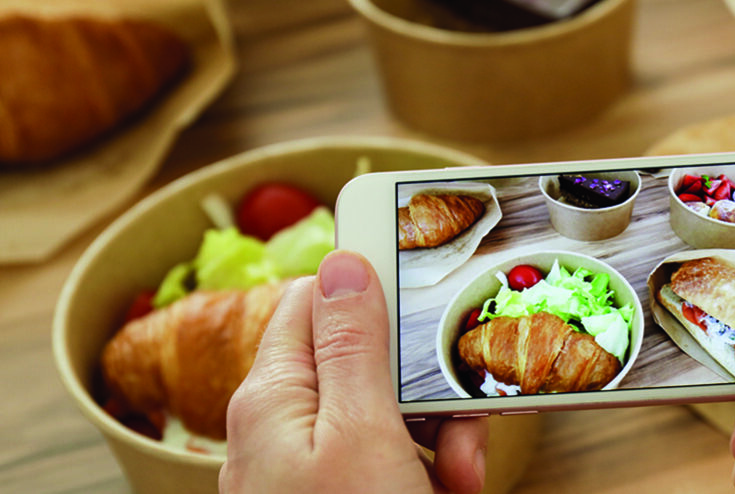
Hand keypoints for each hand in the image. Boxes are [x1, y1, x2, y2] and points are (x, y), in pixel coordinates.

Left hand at [220, 250, 487, 493]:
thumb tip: (342, 264)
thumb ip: (352, 347)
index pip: (315, 299)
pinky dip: (425, 470)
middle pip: (366, 363)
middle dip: (424, 388)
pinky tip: (443, 489)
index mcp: (274, 397)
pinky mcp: (335, 491)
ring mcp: (307, 465)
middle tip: (460, 422)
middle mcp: (282, 426)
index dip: (372, 287)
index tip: (428, 287)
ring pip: (387, 416)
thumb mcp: (363, 433)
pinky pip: (386, 460)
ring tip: (456, 476)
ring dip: (438, 437)